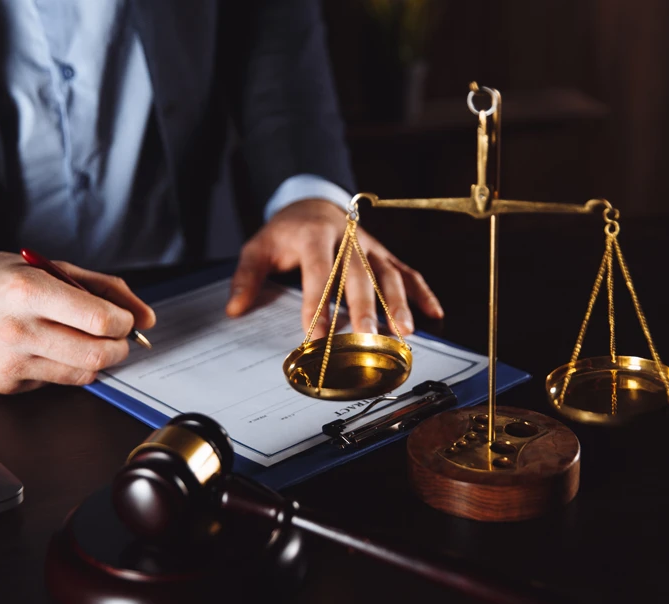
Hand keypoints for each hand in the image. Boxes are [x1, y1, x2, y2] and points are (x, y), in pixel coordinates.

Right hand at [0, 251, 154, 393]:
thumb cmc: (0, 281)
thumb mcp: (49, 267)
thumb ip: (103, 288)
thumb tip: (145, 317)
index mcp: (28, 290)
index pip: (99, 319)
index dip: (123, 322)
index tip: (122, 319)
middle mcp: (17, 329)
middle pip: (96, 354)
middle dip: (118, 346)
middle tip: (114, 336)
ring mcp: (9, 361)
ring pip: (82, 374)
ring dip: (96, 359)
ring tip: (83, 341)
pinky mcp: (5, 384)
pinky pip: (57, 382)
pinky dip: (65, 368)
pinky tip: (48, 349)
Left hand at [226, 199, 442, 337]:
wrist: (312, 201)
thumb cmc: (286, 231)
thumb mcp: (258, 247)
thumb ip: (247, 277)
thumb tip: (235, 309)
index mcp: (313, 236)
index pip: (318, 271)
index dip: (318, 302)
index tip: (316, 333)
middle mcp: (346, 238)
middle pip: (358, 273)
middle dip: (364, 306)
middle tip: (367, 336)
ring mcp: (368, 245)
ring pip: (387, 272)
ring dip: (398, 302)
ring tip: (405, 331)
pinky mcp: (382, 253)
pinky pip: (406, 271)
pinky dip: (422, 291)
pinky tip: (433, 313)